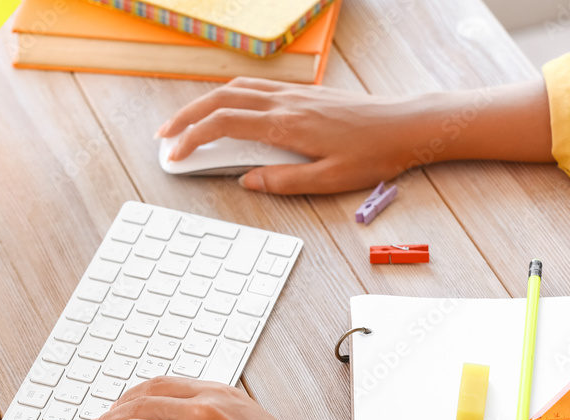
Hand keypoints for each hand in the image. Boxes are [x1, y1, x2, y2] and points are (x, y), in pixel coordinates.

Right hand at [157, 77, 428, 194]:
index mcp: (286, 124)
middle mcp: (285, 103)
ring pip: (235, 89)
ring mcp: (294, 94)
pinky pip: (255, 88)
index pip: (224, 125)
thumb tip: (247, 180)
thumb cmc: (373, 154)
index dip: (192, 139)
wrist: (406, 125)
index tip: (175, 156)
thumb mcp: (327, 180)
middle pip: (220, 99)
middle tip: (164, 136)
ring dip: (205, 104)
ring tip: (186, 123)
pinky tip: (225, 111)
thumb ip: (282, 181)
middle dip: (186, 117)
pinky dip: (229, 98)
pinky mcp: (303, 94)